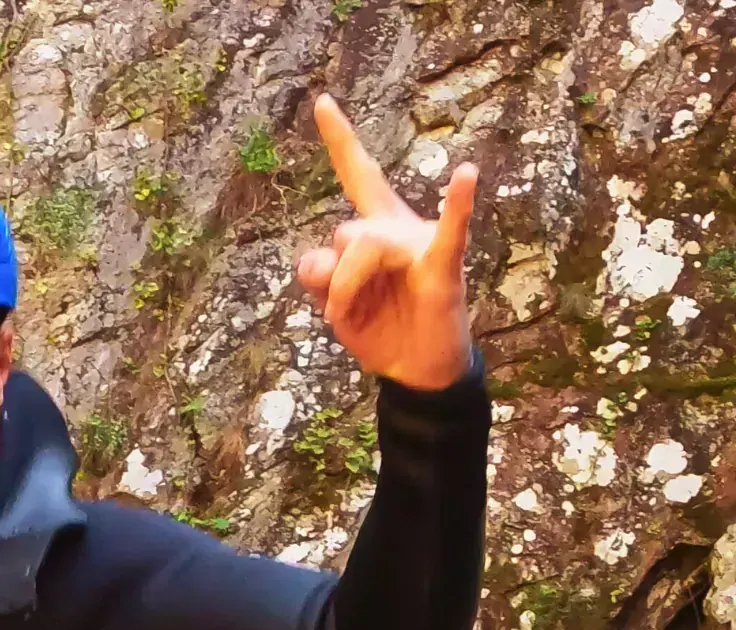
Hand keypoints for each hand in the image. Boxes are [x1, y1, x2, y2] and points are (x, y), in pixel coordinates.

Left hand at [296, 94, 476, 391]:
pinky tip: (467, 175)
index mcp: (374, 229)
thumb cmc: (383, 330)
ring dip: (344, 288)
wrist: (415, 372)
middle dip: (331, 276)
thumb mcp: (337, 306)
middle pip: (345, 231)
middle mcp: (398, 228)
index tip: (323, 103)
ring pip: (364, 244)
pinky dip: (458, 204)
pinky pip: (450, 231)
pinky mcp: (442, 267)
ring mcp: (421, 245)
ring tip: (347, 318)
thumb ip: (320, 277)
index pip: (357, 174)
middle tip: (336, 311)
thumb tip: (316, 260)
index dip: (341, 139)